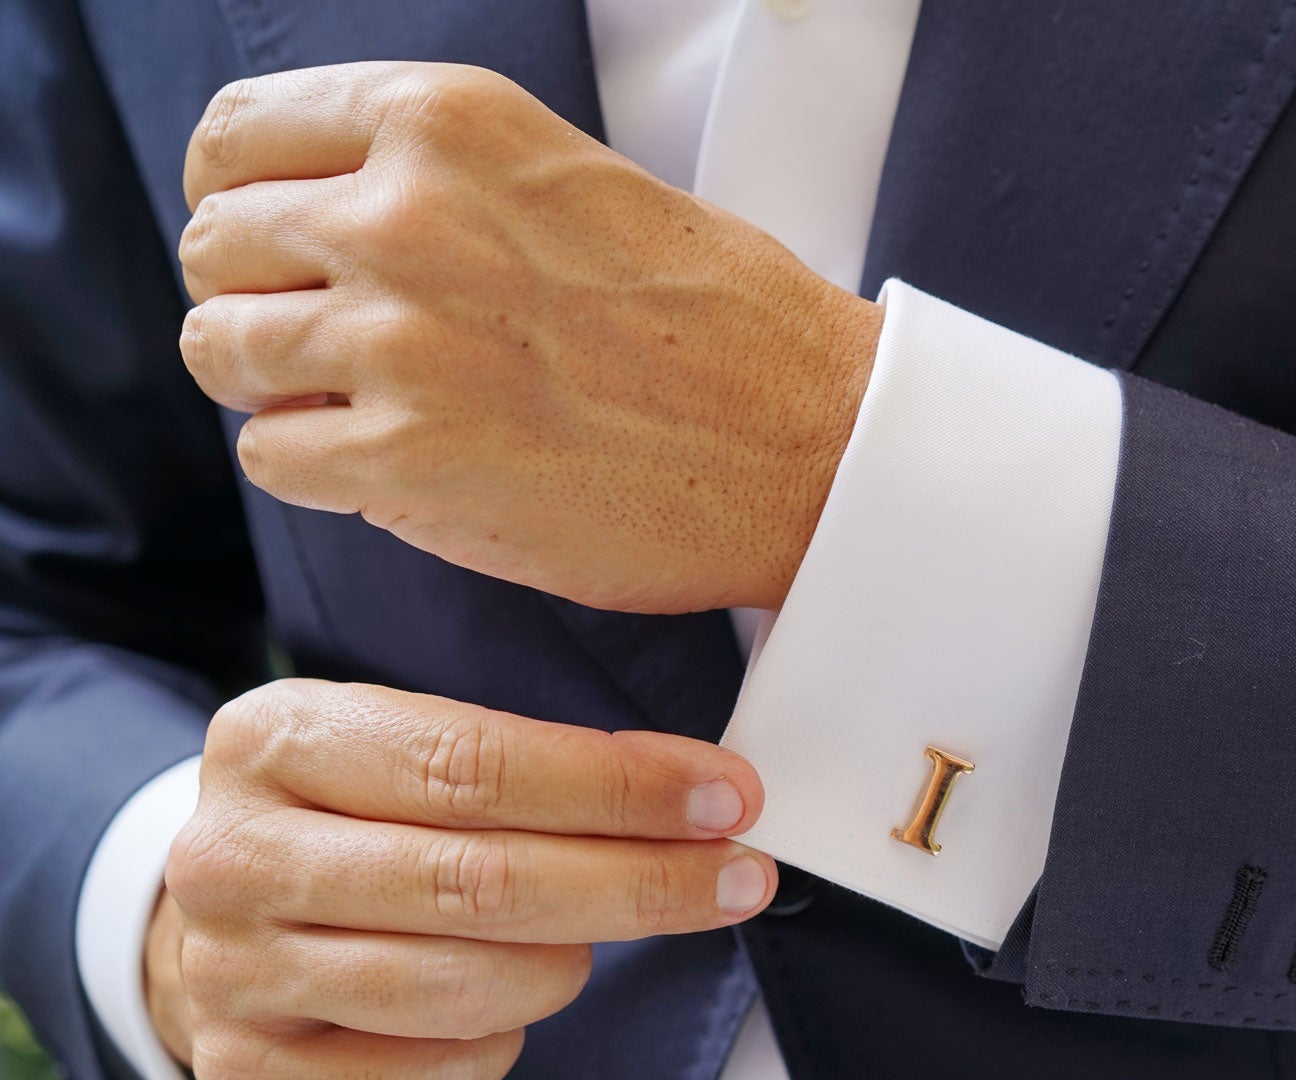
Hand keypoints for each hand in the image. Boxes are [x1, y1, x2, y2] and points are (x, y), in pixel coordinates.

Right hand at [146, 679, 773, 1079]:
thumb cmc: (355, 826)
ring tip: (594, 946)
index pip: (474, 764)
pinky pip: (427, 1076)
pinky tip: (509, 1016)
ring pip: (458, 985)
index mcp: (279, 740)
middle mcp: (236, 853)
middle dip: (637, 882)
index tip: (729, 797)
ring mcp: (229, 972)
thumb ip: (534, 763)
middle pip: (477, 879)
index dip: (618, 786)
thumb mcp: (410, 755)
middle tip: (739, 877)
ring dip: (565, 967)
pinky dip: (498, 1050)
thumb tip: (706, 789)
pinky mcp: (248, 1076)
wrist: (220, 927)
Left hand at [176, 62, 883, 614]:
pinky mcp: (407, 456)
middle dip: (257, 299)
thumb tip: (315, 221)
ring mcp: (399, 337)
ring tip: (366, 411)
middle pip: (212, 245)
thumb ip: (437, 180)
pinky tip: (393, 468)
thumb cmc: (718, 321)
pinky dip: (314, 470)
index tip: (272, 249)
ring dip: (276, 389)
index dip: (238, 201)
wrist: (812, 440)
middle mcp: (405, 212)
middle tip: (332, 348)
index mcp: (445, 122)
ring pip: (222, 350)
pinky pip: (270, 455)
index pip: (235, 136)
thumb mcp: (569, 177)